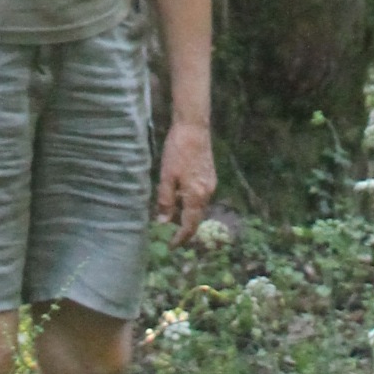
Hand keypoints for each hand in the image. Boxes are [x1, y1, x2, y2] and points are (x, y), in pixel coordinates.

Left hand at [155, 119, 215, 244]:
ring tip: (171, 216)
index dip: (181, 238)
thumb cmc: (177, 150)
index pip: (190, 225)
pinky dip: (191, 202)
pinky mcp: (210, 175)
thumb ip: (166, 201)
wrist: (193, 127)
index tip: (171, 246)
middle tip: (170, 235)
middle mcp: (207, 193)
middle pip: (196, 218)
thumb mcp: (166, 177)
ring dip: (187, 214)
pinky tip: (179, 197)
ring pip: (199, 207)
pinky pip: (200, 196)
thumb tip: (163, 223)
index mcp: (196, 195)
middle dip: (184, 228)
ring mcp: (210, 184)